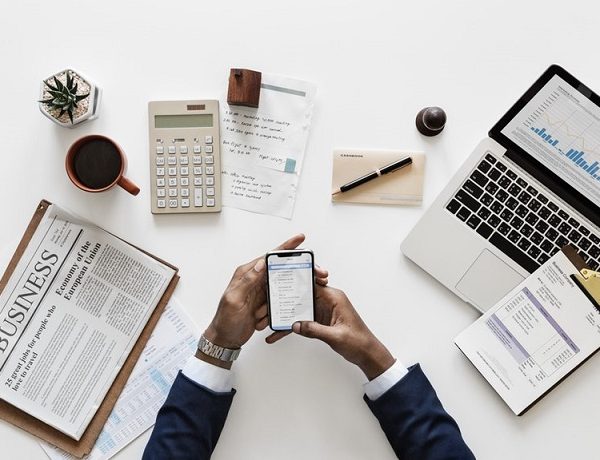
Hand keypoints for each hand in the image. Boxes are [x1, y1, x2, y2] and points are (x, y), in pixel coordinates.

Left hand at [199, 234, 327, 368]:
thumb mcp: (234, 299)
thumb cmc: (225, 320)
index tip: (299, 239)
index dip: (285, 247)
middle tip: (308, 276)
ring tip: (263, 312)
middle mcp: (254, 279)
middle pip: (279, 269)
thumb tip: (261, 263)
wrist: (225, 339)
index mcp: (246, 273)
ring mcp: (260, 291)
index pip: (269, 257)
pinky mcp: (265, 302)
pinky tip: (264, 319)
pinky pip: (278, 302)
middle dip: (291, 274)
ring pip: (281, 288)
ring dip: (279, 300)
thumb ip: (247, 280)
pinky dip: (275, 310)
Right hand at [266, 285, 394, 379]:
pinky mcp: (319, 320)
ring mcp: (322, 310)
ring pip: (298, 308)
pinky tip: (278, 334)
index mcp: (334, 297)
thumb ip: (315, 329)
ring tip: (267, 321)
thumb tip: (296, 325)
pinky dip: (291, 327)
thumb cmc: (359, 341)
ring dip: (284, 315)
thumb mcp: (335, 336)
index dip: (295, 282)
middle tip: (267, 305)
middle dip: (284, 300)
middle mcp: (327, 301)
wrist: (367, 354)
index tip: (281, 282)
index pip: (312, 284)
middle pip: (301, 295)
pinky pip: (301, 321)